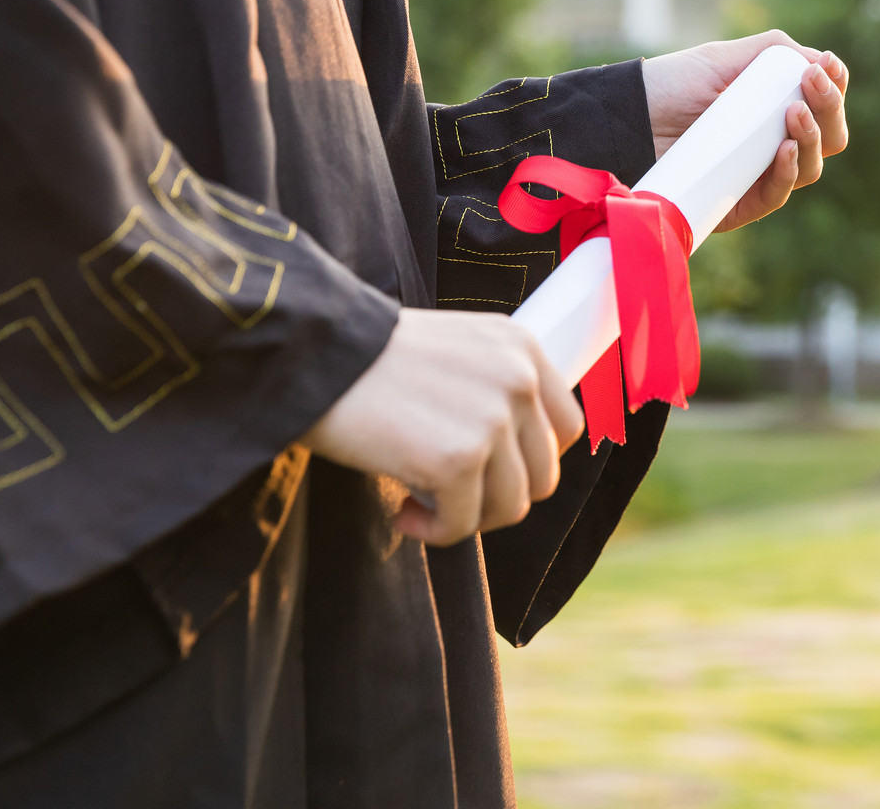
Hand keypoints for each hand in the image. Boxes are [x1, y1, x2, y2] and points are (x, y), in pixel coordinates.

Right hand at [300, 308, 585, 545]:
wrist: (312, 354)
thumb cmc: (371, 359)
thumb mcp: (457, 350)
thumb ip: (495, 389)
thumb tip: (514, 460)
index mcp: (523, 348)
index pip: (567, 427)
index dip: (530, 461)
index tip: (489, 470)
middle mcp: (519, 380)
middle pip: (543, 475)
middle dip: (497, 496)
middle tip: (450, 494)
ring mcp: (493, 420)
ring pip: (510, 507)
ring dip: (466, 516)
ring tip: (420, 502)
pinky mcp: (459, 460)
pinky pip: (463, 525)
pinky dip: (434, 531)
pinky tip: (403, 512)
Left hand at [640, 29, 849, 231]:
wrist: (627, 117)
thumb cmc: (672, 85)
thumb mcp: (724, 58)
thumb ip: (773, 52)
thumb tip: (823, 63)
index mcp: (777, 109)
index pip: (824, 105)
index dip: (835, 88)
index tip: (827, 68)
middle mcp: (774, 144)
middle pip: (829, 138)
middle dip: (830, 109)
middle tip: (812, 84)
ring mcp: (757, 175)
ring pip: (811, 167)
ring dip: (813, 138)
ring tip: (794, 114)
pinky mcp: (737, 204)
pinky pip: (776, 195)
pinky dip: (789, 173)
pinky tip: (787, 150)